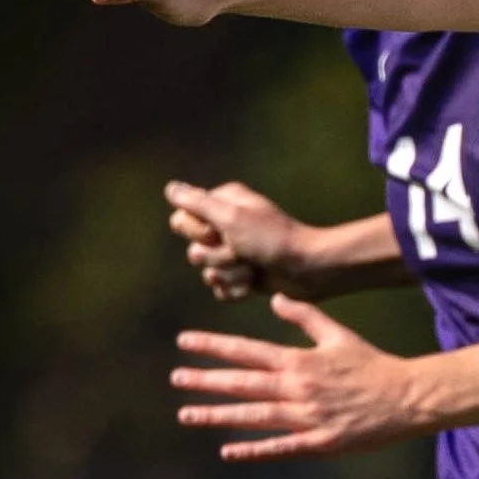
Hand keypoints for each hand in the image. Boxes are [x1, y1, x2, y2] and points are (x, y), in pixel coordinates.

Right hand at [167, 180, 315, 303]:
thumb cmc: (273, 239)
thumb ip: (198, 203)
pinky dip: (237, 289)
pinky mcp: (242, 276)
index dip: (196, 232)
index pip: (181, 220)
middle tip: (243, 251)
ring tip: (253, 267)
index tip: (219, 232)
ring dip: (231, 273)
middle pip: (194, 250)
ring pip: (207, 273)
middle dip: (218, 256)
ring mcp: (235, 253)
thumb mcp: (232, 216)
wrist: (308, 270)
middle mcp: (226, 226)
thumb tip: (170, 188)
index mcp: (223, 204)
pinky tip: (254, 283)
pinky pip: (221, 290)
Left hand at [171, 296, 427, 461]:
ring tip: (188, 414)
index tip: (185, 342)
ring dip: (218, 415)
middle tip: (176, 378)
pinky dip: (253, 450)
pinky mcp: (318, 441)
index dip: (214, 346)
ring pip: (253, 416)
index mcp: (300, 361)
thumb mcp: (338, 334)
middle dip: (206, 380)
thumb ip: (305, 317)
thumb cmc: (372, 364)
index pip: (247, 351)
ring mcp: (306, 417)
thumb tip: (278, 299)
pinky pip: (280, 447)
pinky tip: (228, 451)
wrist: (407, 397)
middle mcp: (298, 388)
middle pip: (243, 383)